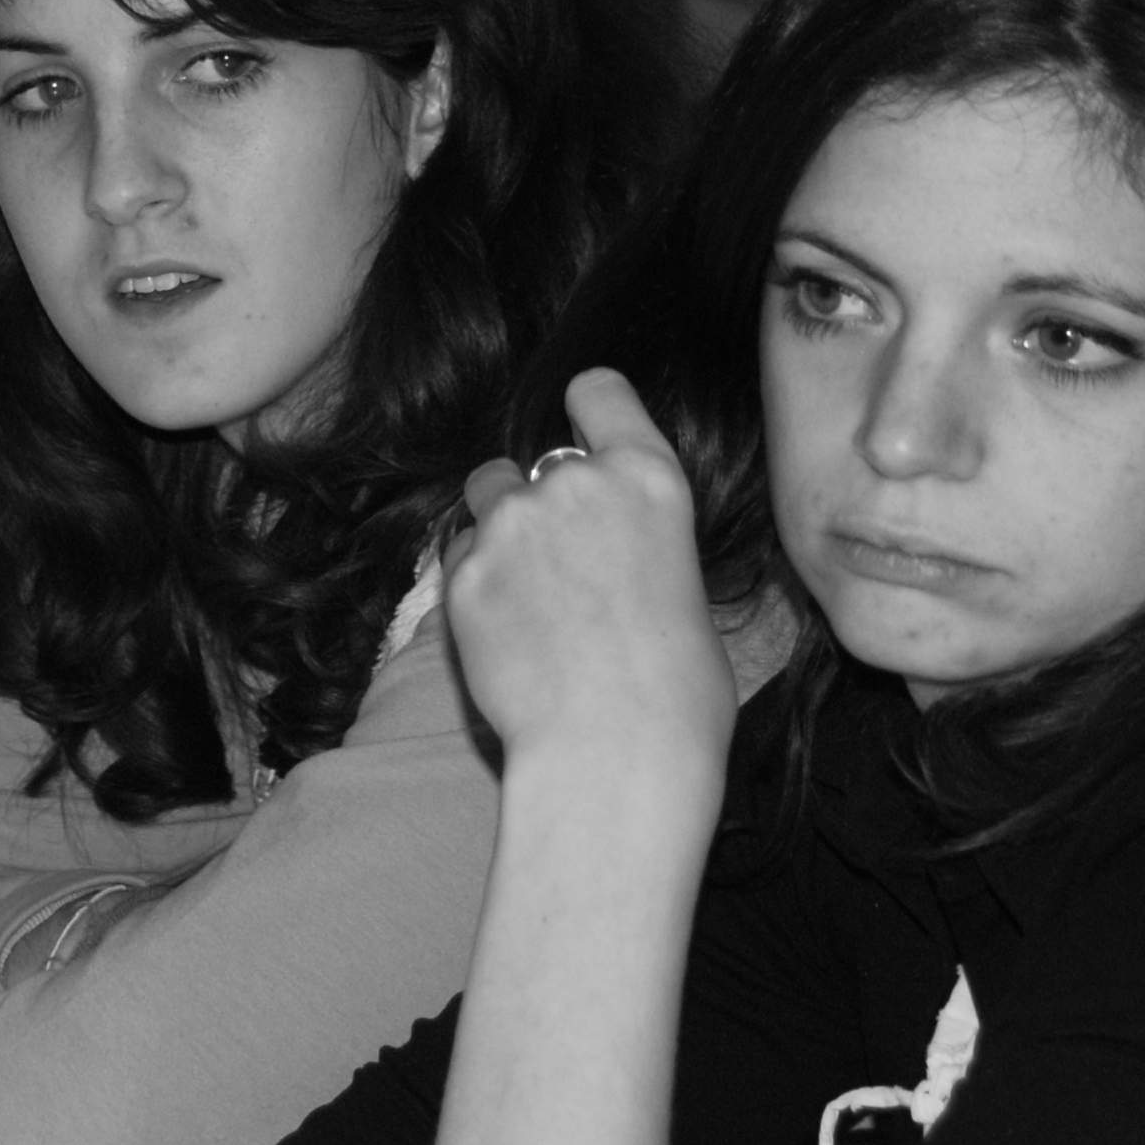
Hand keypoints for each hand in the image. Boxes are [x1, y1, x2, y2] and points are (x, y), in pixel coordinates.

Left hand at [446, 369, 730, 777]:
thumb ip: (642, 547)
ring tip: (527, 598)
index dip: (586, 409)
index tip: (580, 430)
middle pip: (534, 461)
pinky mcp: (464, 576)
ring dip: (499, 531)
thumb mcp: (686, 592)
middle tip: (560, 570)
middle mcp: (575, 485)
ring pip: (486, 498)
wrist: (615, 752)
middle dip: (541, 502)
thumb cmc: (677, 694)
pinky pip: (458, 556)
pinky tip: (505, 633)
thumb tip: (621, 558)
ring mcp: (512, 527)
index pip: (600, 392)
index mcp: (649, 479)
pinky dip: (474, 582)